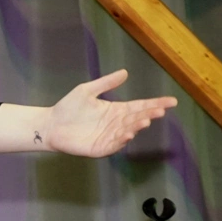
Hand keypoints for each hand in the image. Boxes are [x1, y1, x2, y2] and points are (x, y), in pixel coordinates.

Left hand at [47, 69, 177, 157]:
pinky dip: (121, 140)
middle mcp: (115, 124)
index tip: (172, 101)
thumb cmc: (68, 107)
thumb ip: (105, 83)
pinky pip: (113, 145)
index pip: (139, 106)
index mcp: (115, 110)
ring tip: (145, 120)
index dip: (155, 104)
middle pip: (136, 119)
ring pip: (127, 132)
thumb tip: (125, 72)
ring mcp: (108, 137)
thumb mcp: (87, 90)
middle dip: (149, 114)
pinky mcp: (99, 148)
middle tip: (160, 110)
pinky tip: (127, 134)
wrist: (50, 124)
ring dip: (136, 127)